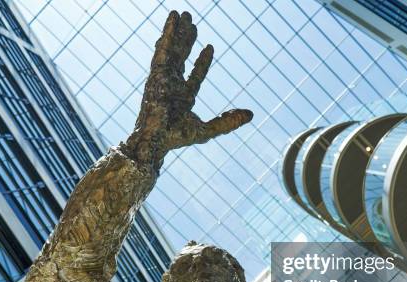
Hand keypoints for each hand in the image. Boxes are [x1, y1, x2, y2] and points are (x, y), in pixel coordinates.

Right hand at [125, 11, 252, 169]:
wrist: (155, 140)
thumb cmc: (176, 138)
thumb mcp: (207, 129)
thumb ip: (228, 121)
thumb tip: (251, 114)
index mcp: (183, 97)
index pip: (195, 75)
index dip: (203, 62)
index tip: (210, 46)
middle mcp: (172, 85)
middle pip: (182, 57)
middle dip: (186, 40)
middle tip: (191, 22)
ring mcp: (163, 78)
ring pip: (172, 49)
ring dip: (177, 32)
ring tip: (181, 14)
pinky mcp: (156, 73)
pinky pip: (163, 49)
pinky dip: (167, 33)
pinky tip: (172, 18)